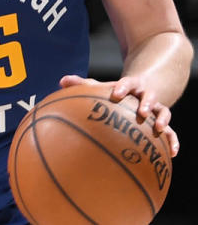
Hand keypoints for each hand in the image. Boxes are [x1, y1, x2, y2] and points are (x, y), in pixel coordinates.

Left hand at [60, 74, 179, 156]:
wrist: (143, 88)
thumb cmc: (116, 91)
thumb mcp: (102, 86)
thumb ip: (82, 84)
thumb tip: (61, 81)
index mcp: (130, 86)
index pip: (127, 83)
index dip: (122, 87)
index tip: (116, 93)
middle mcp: (145, 95)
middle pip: (150, 95)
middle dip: (146, 103)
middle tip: (142, 112)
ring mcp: (155, 108)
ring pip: (163, 111)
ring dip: (162, 119)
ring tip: (160, 129)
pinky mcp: (162, 121)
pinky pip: (171, 132)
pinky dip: (173, 140)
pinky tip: (172, 152)